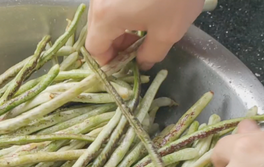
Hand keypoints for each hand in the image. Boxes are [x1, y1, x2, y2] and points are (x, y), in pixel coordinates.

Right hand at [86, 0, 203, 68]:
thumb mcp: (168, 31)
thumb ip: (151, 54)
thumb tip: (142, 63)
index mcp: (105, 18)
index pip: (94, 49)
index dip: (109, 61)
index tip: (125, 64)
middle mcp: (98, 1)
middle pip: (97, 30)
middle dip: (115, 43)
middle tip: (137, 48)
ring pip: (104, 14)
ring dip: (119, 26)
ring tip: (142, 28)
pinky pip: (112, 1)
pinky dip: (122, 10)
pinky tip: (143, 9)